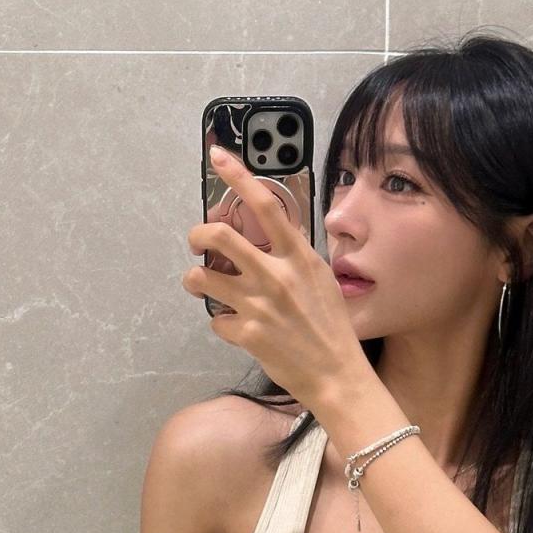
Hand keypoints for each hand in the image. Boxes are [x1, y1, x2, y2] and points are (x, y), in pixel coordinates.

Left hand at [182, 144, 367, 412]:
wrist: (337, 376)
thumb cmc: (332, 330)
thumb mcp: (322, 281)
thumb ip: (296, 257)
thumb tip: (275, 238)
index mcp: (298, 257)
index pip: (265, 205)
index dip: (237, 176)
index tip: (217, 156)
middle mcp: (276, 276)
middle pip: (220, 237)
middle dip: (197, 234)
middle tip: (196, 242)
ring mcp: (260, 305)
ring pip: (203, 278)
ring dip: (195, 279)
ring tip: (200, 284)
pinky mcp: (248, 334)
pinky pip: (216, 320)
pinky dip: (220, 323)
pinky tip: (234, 328)